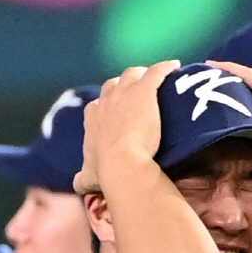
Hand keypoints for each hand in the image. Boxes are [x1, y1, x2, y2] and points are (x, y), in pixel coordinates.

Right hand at [73, 60, 178, 194]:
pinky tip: (174, 66)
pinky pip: (156, 72)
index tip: (115, 113)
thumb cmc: (106, 171)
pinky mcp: (144, 90)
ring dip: (141, 75)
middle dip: (123, 87)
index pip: (97, 105)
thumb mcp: (89, 177)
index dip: (107, 107)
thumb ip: (82, 179)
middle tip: (134, 95)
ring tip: (151, 80)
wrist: (122, 163)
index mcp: (93, 118)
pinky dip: (165, 68)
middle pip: (114, 85)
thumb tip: (77, 185)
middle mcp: (106, 100)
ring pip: (132, 74)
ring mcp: (125, 92)